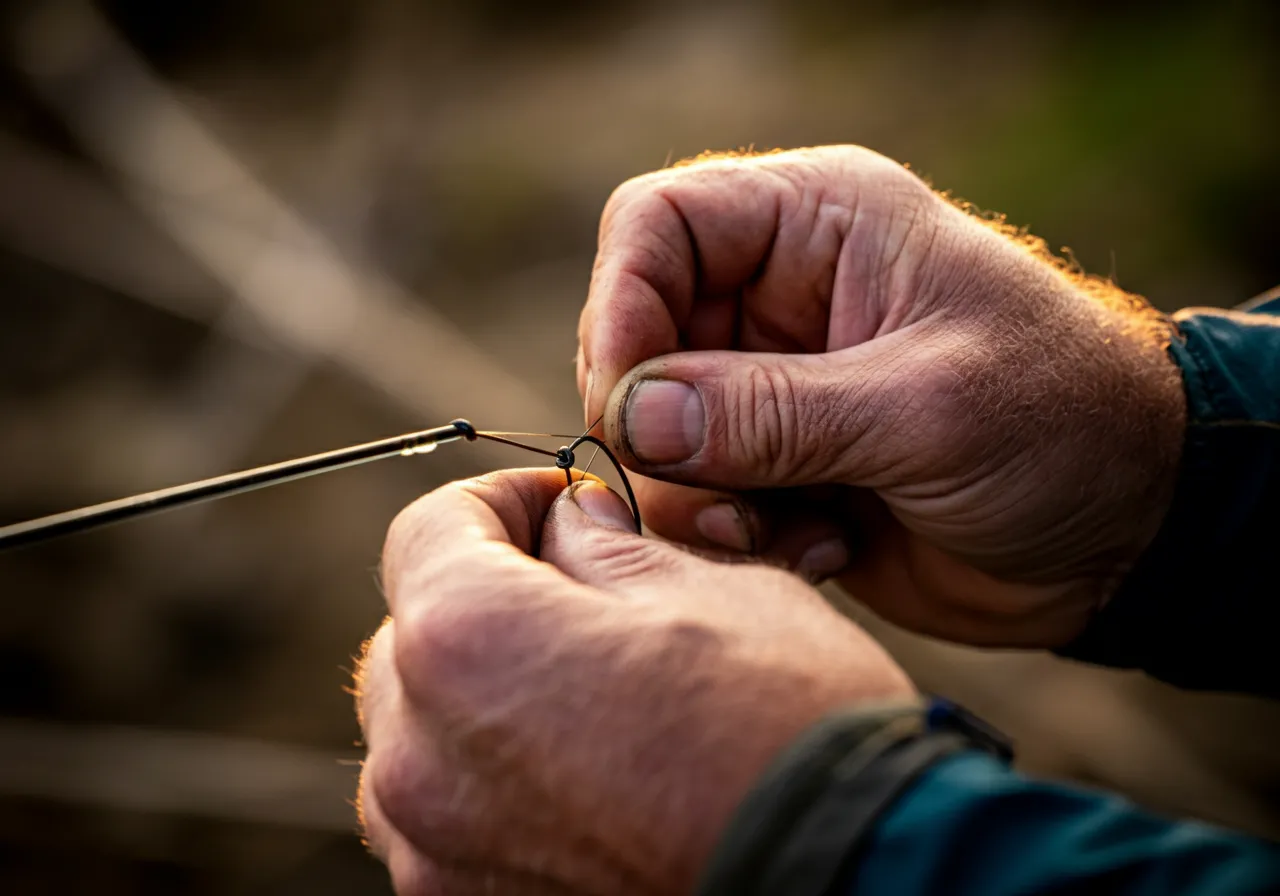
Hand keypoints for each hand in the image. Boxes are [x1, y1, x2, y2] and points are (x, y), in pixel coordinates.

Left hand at [356, 470, 912, 894]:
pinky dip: (490, 774)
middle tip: (584, 587)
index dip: (504, 497)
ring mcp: (433, 849)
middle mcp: (419, 756)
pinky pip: (445, 815)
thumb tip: (568, 524)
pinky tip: (580, 767)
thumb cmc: (789, 729)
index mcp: (466, 642)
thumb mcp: (710, 585)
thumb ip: (604, 542)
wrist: (851, 885)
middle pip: (414, 630)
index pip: (429, 529)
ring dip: (480, 688)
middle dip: (489, 591)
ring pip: (421, 728)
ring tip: (584, 685)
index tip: (564, 505)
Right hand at [577, 146, 1185, 647]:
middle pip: (636, 338)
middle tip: (718, 496)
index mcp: (816, 226)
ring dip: (698, 499)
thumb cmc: (1063, 425)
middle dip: (657, 427)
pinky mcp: (778, 469)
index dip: (620, 305)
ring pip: (656, 432)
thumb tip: (632, 414)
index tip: (627, 403)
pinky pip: (699, 500)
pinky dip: (737, 537)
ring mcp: (773, 388)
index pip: (656, 225)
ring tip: (783, 532)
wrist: (1129, 532)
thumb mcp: (925, 408)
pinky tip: (825, 549)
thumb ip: (773, 411)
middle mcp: (777, 298)